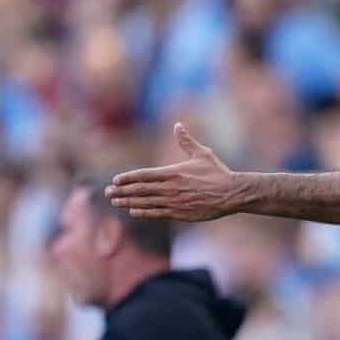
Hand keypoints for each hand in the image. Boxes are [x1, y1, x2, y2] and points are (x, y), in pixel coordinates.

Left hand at [105, 123, 243, 220]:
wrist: (232, 193)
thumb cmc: (218, 172)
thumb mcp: (202, 154)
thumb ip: (186, 141)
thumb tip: (178, 125)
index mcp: (173, 172)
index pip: (143, 175)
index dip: (127, 178)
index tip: (115, 180)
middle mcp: (170, 187)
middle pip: (140, 189)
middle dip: (121, 191)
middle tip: (107, 193)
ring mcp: (174, 202)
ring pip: (145, 202)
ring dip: (128, 202)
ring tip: (115, 202)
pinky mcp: (181, 213)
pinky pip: (157, 213)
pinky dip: (143, 212)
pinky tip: (133, 211)